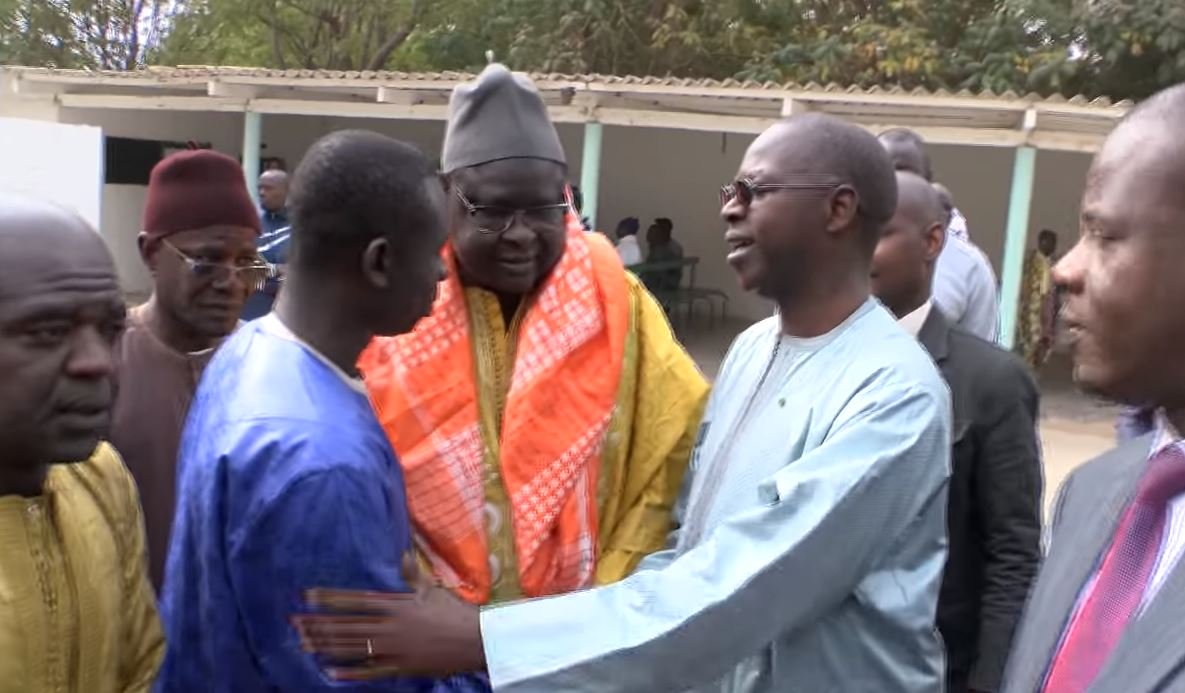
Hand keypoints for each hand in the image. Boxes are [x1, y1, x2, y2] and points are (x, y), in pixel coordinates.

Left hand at [292, 553, 485, 679]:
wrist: (475, 640)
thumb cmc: (454, 612)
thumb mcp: (432, 590)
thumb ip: (413, 575)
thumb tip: (403, 554)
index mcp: (396, 605)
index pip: (355, 600)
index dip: (329, 598)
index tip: (307, 595)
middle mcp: (390, 626)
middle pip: (347, 624)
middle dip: (318, 623)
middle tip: (294, 622)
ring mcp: (394, 649)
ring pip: (353, 646)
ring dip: (327, 645)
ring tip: (304, 643)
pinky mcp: (400, 667)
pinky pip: (370, 671)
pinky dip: (350, 672)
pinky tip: (330, 671)